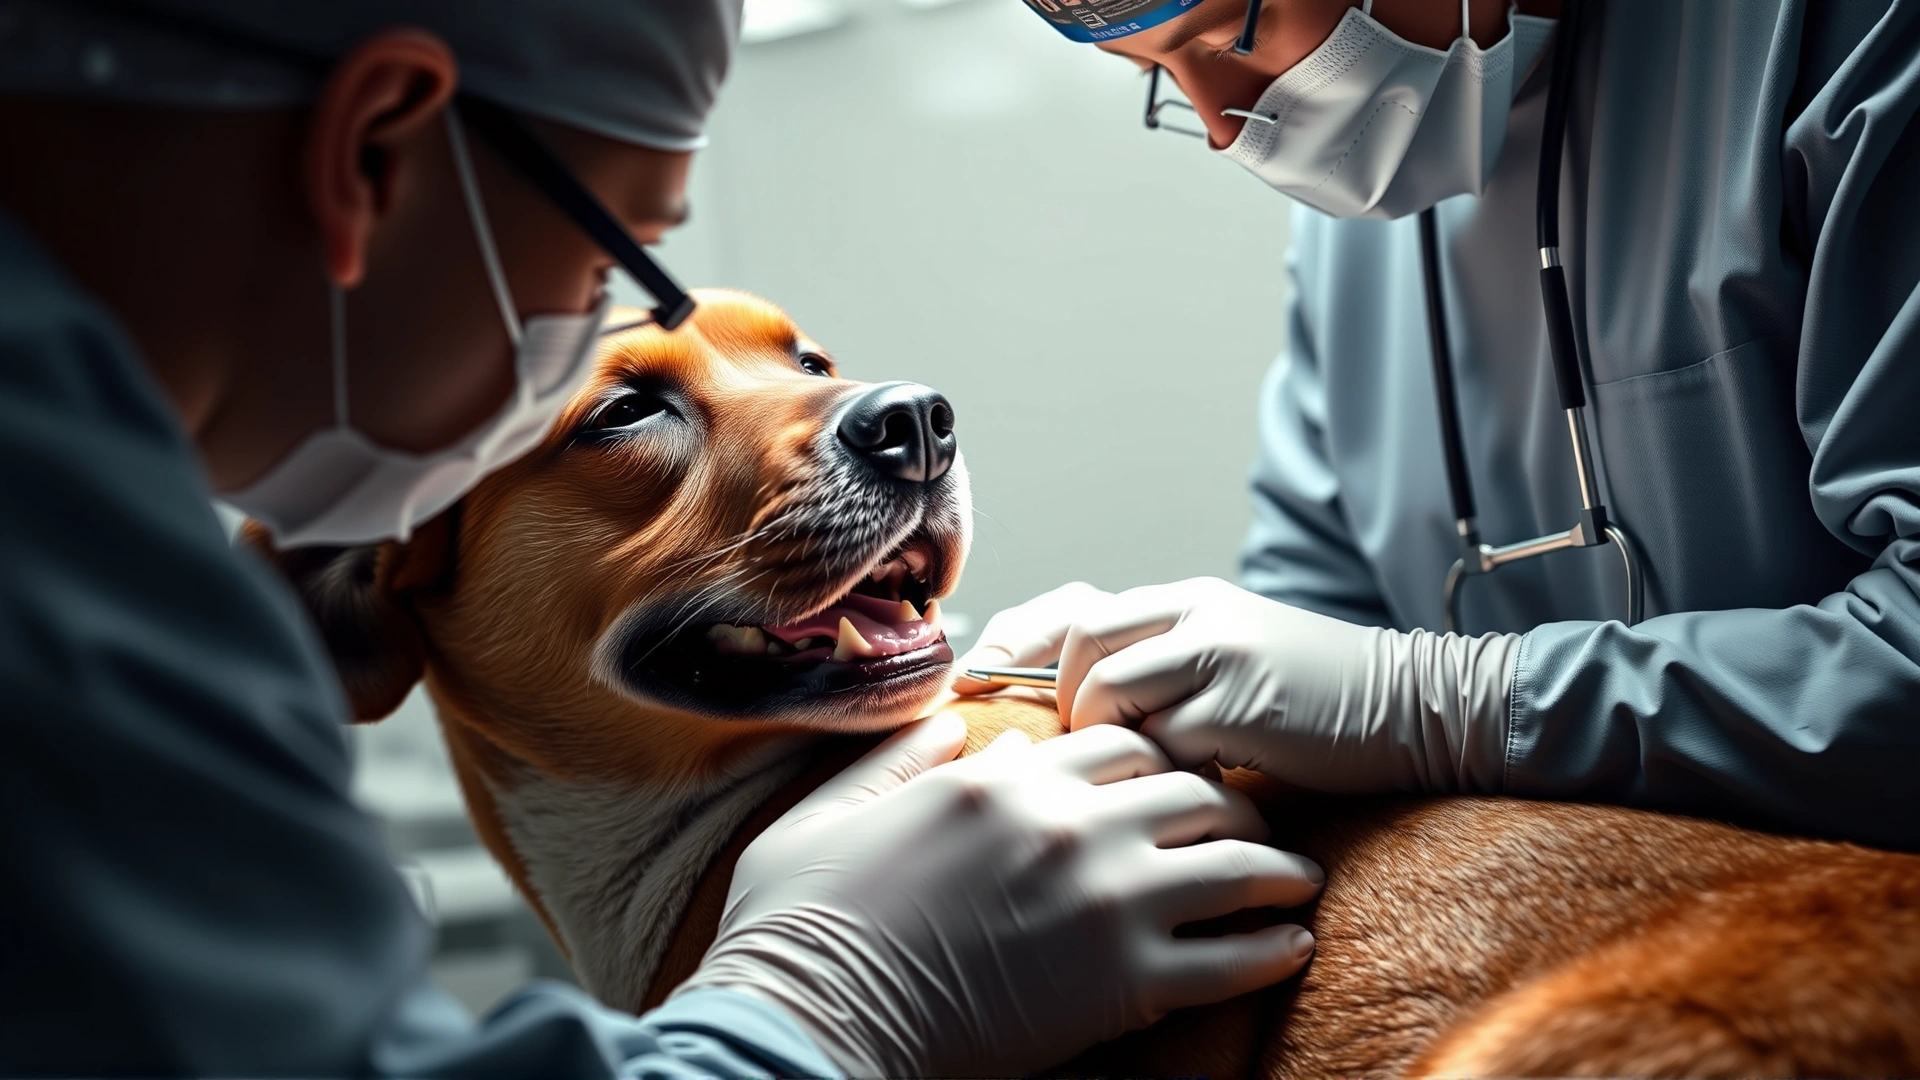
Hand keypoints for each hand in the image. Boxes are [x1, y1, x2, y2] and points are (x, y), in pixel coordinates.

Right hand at [673, 712, 1324, 1076]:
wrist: (816, 1018)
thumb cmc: (806, 920)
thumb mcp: (837, 810)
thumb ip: (901, 758)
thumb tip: (953, 725)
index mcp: (1004, 780)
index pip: (1118, 741)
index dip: (1158, 751)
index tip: (1178, 770)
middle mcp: (1068, 825)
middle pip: (1193, 791)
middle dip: (1234, 800)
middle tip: (1254, 820)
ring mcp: (1105, 902)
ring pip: (1231, 863)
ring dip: (1276, 867)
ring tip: (1299, 878)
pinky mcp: (1123, 984)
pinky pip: (1229, 960)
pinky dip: (1271, 950)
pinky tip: (1293, 945)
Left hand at [957, 577, 1517, 792]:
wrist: (1418, 708)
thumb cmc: (1316, 702)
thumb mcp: (1233, 661)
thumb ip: (1164, 668)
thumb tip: (1070, 706)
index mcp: (1187, 601)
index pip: (1074, 608)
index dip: (1015, 646)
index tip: (975, 687)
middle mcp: (1197, 615)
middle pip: (1077, 642)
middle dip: (1050, 699)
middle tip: (1050, 749)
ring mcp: (1220, 656)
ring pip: (1107, 690)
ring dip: (1101, 740)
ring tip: (1125, 776)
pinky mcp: (1243, 706)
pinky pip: (1162, 742)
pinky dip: (1156, 772)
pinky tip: (1177, 793)